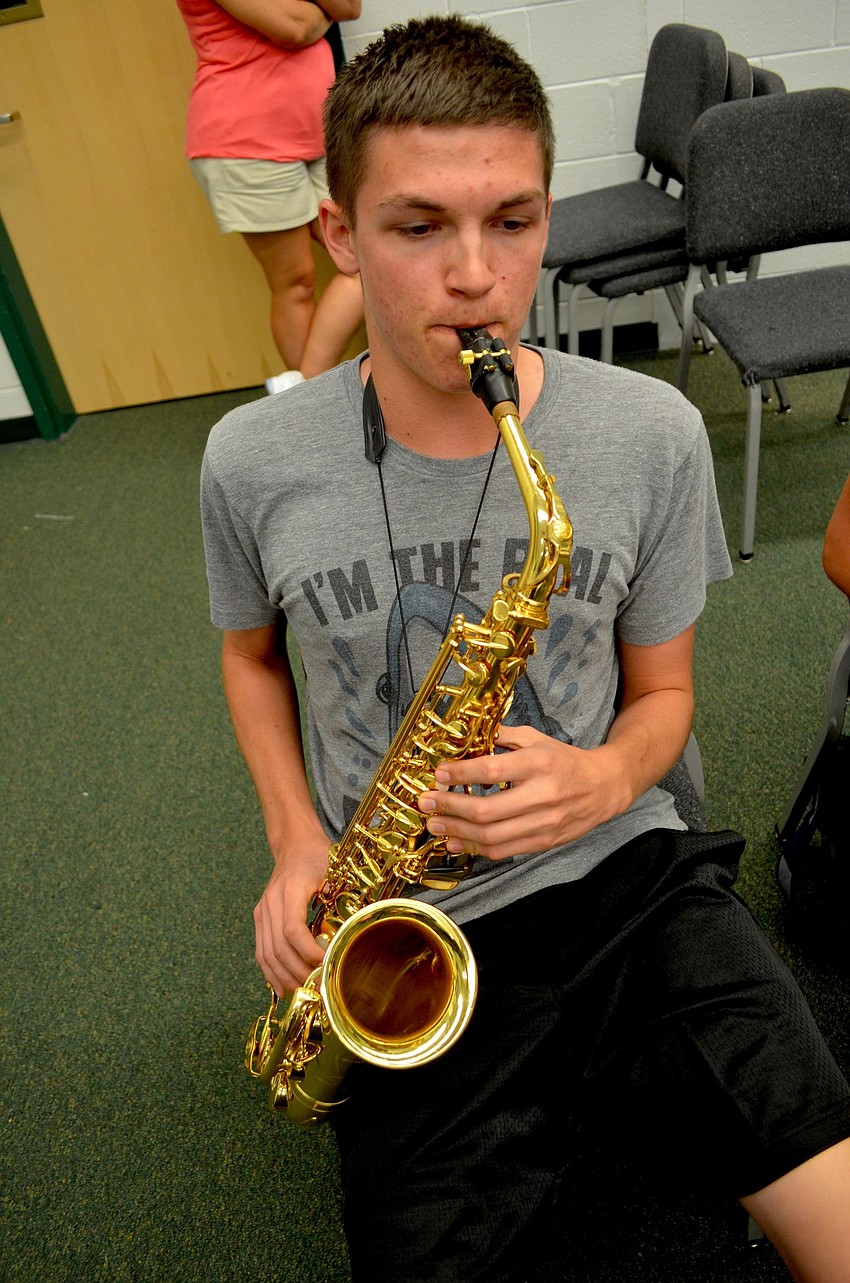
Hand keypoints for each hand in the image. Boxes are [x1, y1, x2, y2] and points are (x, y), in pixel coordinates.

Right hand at [253, 836, 328, 995]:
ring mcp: (262, 911)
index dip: (308, 952)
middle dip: (298, 972)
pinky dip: (270, 972)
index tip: (326, 963)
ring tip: (304, 991)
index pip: (292, 930)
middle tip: (319, 985)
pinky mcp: (260, 918)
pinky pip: (261, 951)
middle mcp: (271, 902)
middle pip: (278, 948)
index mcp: (290, 889)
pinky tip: (282, 987)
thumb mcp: (334, 870)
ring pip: (266, 954)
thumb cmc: (317, 856)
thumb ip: (340, 898)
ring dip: (285, 977)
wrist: (294, 843)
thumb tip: (351, 930)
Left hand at [418, 724, 630, 860]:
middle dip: (450, 808)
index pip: (492, 770)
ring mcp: (544, 823)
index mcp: (539, 763)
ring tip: (434, 825)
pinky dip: (475, 849)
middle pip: (487, 810)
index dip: (461, 774)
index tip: (439, 774)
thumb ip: (501, 737)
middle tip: (426, 803)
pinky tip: (455, 842)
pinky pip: (503, 851)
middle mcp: (543, 795)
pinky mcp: (543, 842)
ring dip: (456, 833)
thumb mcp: (536, 739)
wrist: (603, 787)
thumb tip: (464, 735)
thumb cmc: (564, 760)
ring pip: (492, 836)